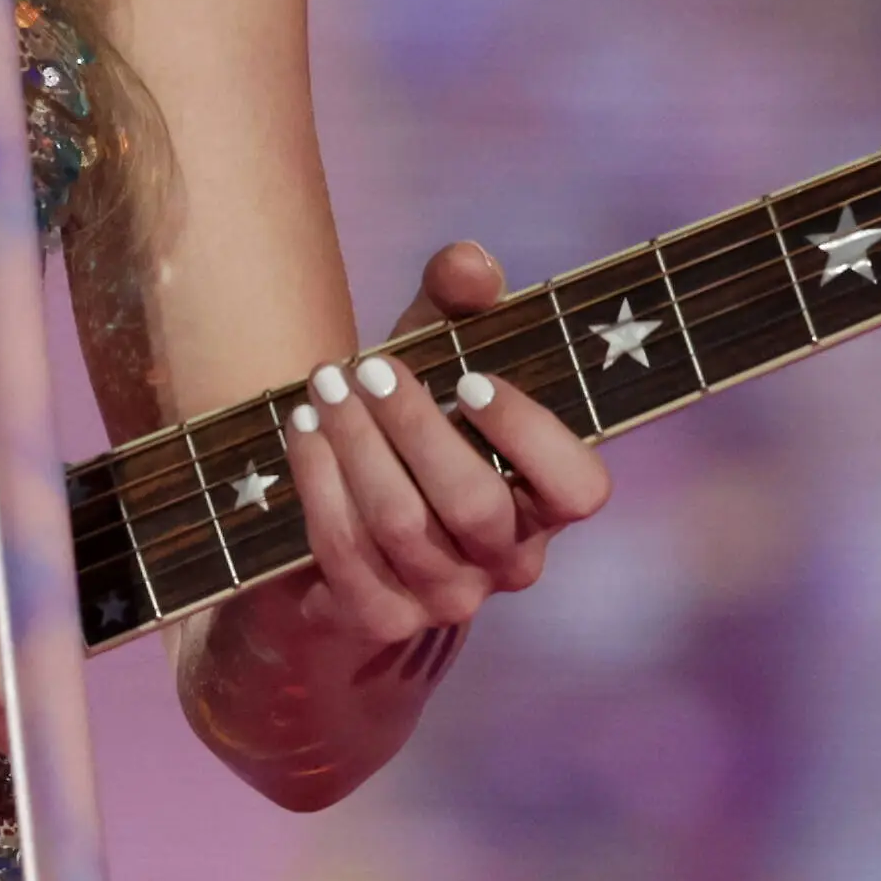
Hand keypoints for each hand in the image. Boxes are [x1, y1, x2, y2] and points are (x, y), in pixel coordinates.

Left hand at [269, 239, 610, 647]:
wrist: (337, 525)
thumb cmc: (407, 423)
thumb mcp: (434, 354)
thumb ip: (458, 303)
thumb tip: (470, 262)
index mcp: (545, 502)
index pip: (580, 490)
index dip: (531, 437)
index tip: (470, 380)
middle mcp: (508, 562)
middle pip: (475, 504)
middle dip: (415, 427)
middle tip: (368, 369)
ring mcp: (445, 599)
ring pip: (402, 523)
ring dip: (355, 445)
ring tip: (323, 386)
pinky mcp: (377, 618)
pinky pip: (345, 551)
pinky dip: (318, 482)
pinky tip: (301, 430)